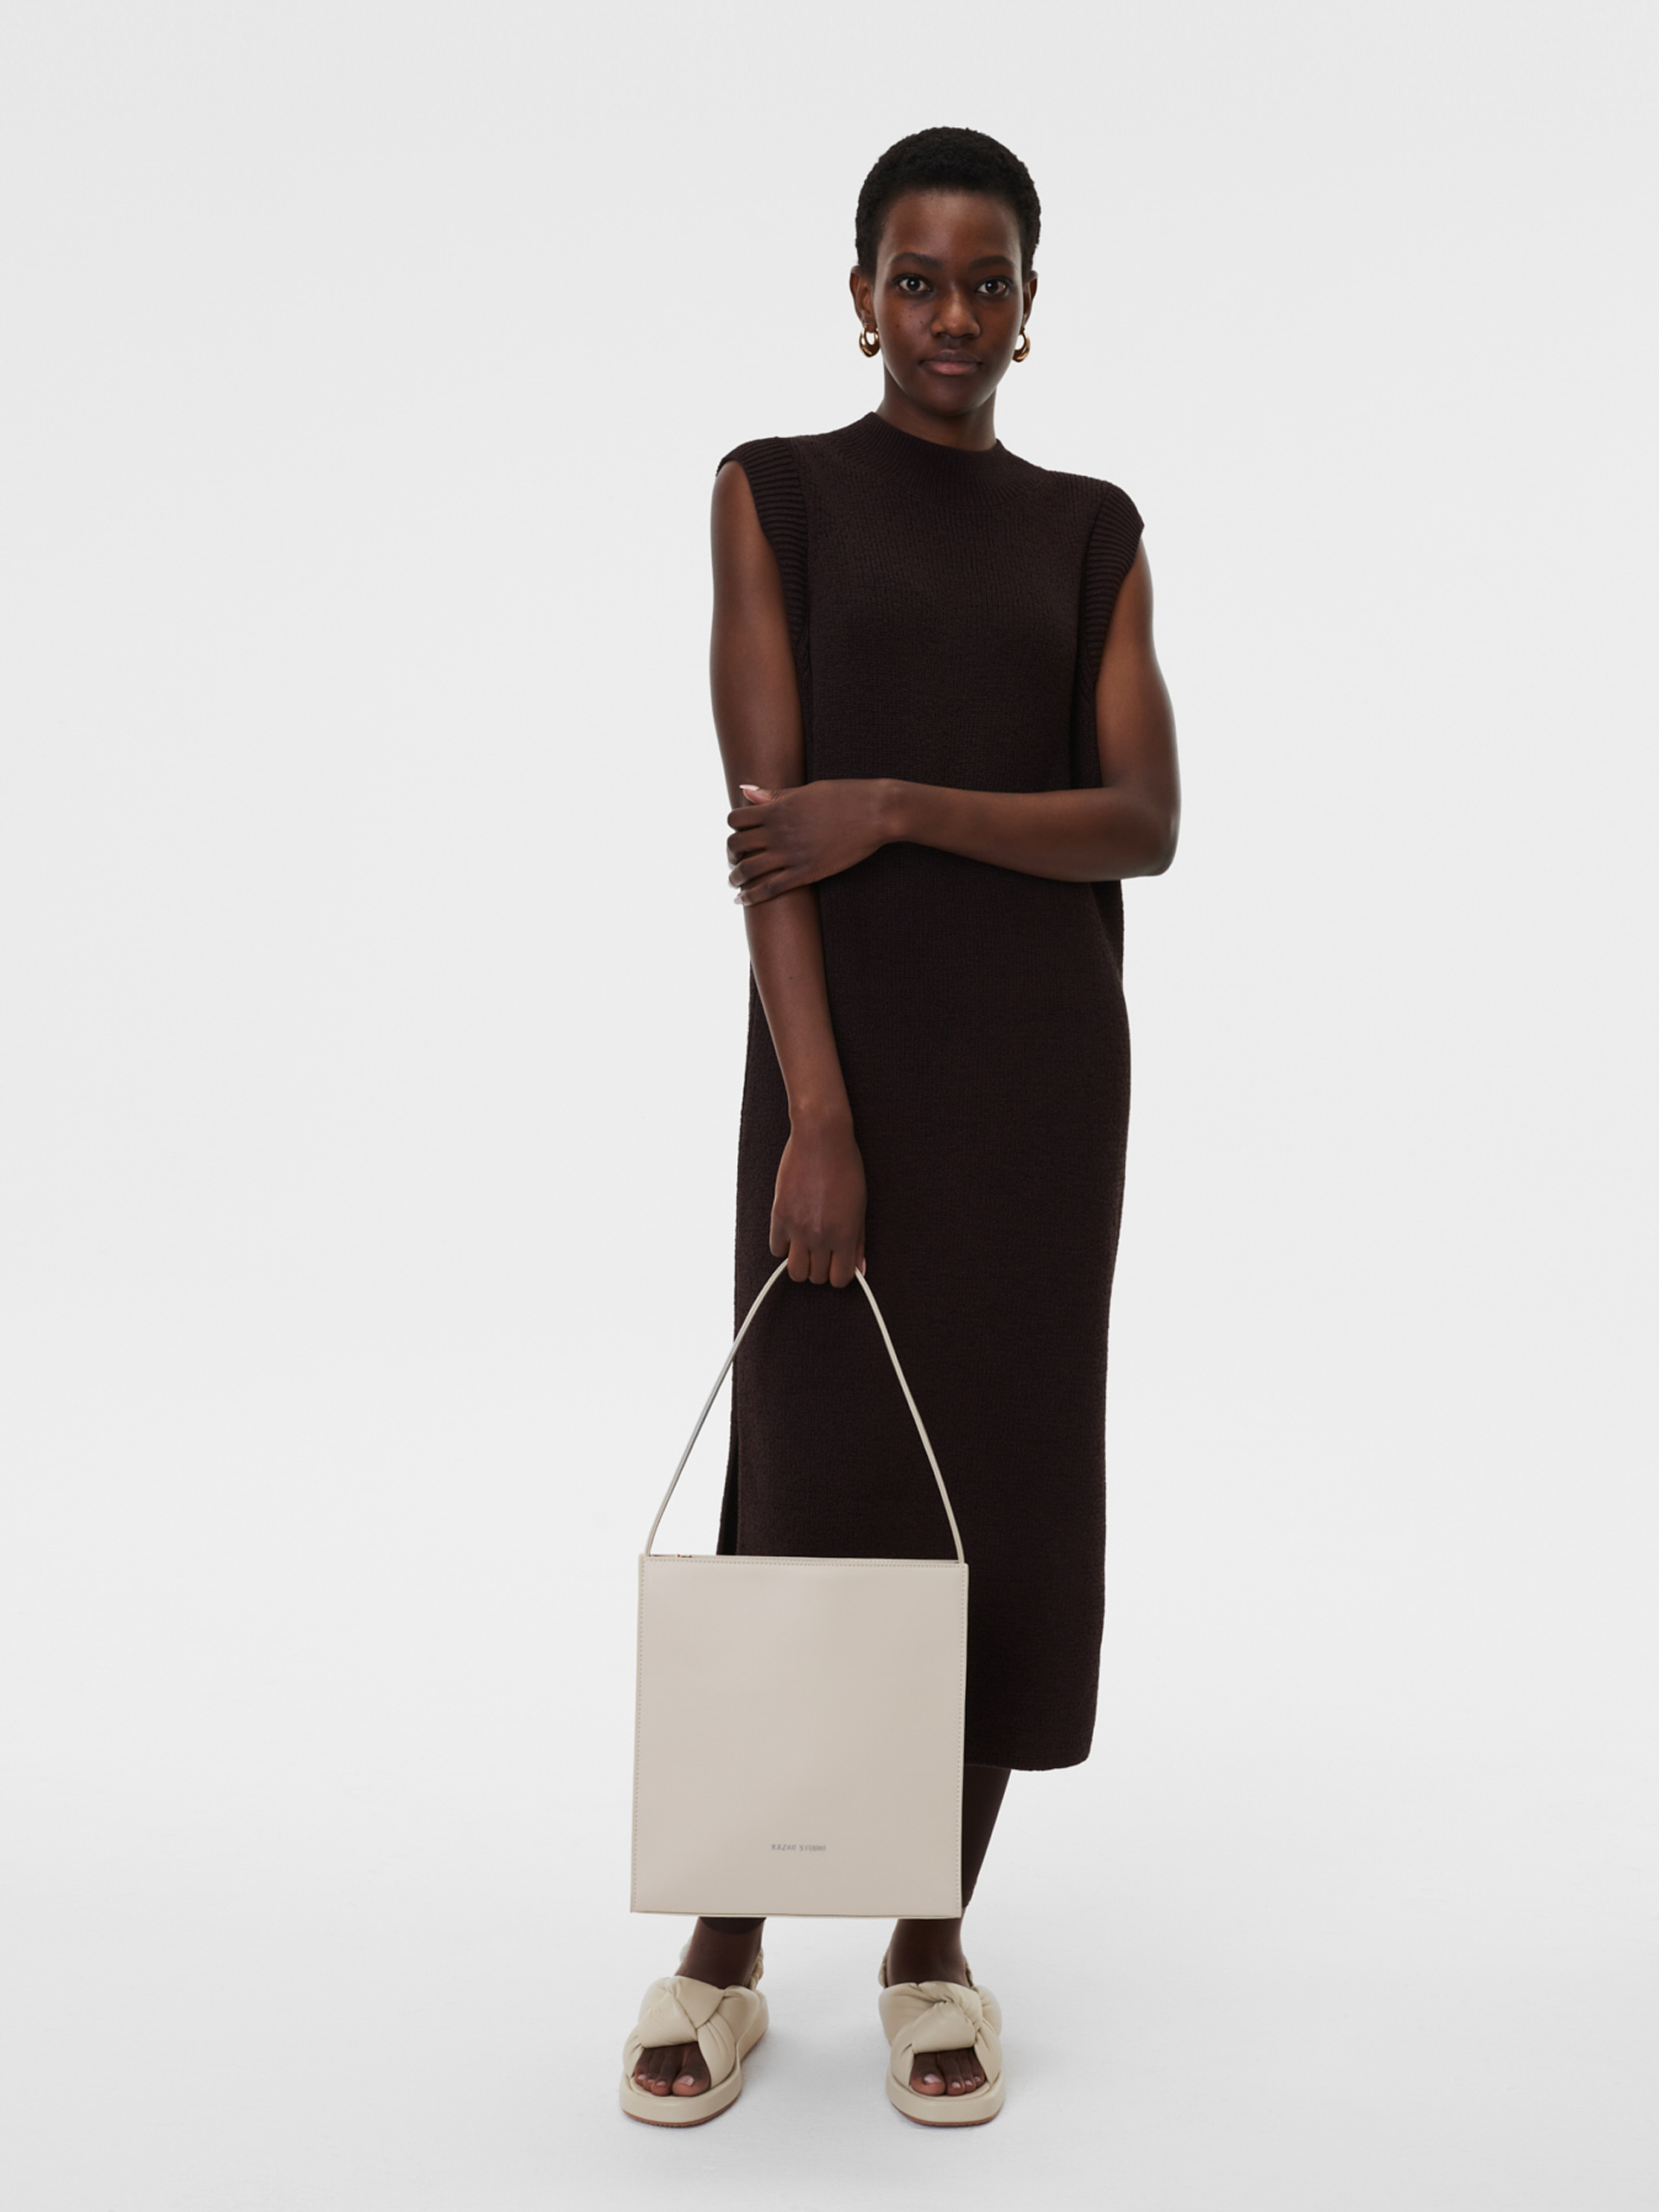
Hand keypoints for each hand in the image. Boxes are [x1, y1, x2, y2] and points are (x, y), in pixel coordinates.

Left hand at [728, 780, 895, 903]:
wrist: (876, 812)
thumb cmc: (845, 796)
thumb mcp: (806, 790)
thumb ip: (774, 795)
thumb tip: (745, 790)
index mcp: (777, 809)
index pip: (736, 819)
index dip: (733, 827)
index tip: (739, 834)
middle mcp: (778, 831)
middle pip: (737, 844)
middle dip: (731, 853)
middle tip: (735, 859)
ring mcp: (791, 854)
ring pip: (747, 869)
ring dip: (735, 877)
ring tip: (734, 881)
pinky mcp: (806, 873)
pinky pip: (770, 889)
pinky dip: (751, 896)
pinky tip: (741, 900)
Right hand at [771, 1113, 865, 1286]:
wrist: (821, 1138)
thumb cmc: (846, 1168)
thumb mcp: (860, 1206)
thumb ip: (858, 1241)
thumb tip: (860, 1269)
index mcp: (844, 1234)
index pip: (840, 1279)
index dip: (839, 1274)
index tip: (837, 1262)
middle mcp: (820, 1236)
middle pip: (816, 1278)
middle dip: (820, 1268)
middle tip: (822, 1250)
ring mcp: (797, 1228)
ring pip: (794, 1272)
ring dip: (801, 1263)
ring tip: (806, 1246)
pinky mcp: (779, 1216)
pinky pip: (776, 1249)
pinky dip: (784, 1245)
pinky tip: (792, 1231)